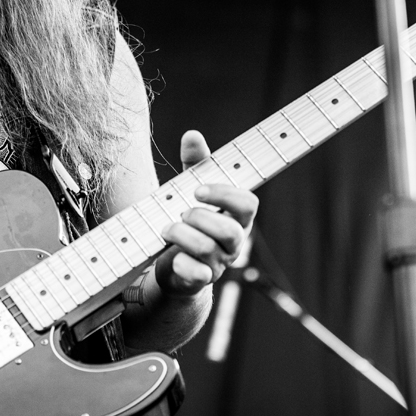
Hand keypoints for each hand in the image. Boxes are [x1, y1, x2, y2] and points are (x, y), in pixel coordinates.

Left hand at [155, 130, 258, 296]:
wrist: (172, 265)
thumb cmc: (188, 221)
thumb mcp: (190, 189)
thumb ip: (195, 164)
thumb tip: (192, 135)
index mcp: (237, 218)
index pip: (248, 205)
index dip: (225, 195)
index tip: (198, 190)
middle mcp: (233, 243)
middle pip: (230, 231)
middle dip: (200, 218)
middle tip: (182, 213)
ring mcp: (219, 264)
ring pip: (207, 249)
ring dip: (181, 234)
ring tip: (167, 229)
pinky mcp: (200, 281)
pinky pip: (197, 275)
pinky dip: (182, 264)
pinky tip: (172, 256)